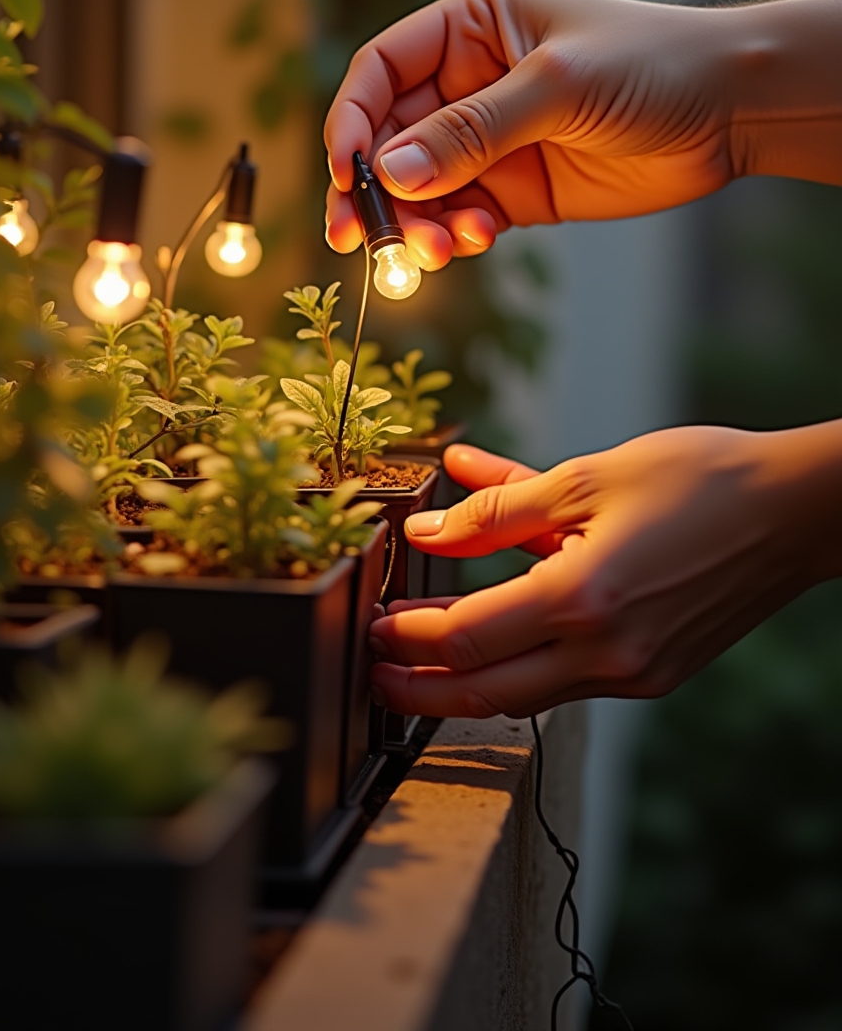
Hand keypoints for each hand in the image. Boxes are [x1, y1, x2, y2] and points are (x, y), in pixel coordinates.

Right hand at [325, 0, 744, 267]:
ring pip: (420, 187)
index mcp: (472, 26)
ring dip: (414, 223)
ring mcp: (491, 138)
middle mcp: (470, 80)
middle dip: (376, 188)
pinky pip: (460, 216)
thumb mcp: (557, 86)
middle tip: (360, 238)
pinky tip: (474, 240)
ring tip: (431, 252)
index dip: (353, 119)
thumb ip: (472, 131)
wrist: (732, 110)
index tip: (345, 173)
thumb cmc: (652, 64)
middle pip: (391, 136)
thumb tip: (391, 173)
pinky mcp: (516, 189)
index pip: (383, 69)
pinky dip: (453, 236)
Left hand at [368, 430, 841, 716]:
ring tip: (421, 652)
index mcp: (584, 600)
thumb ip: (497, 509)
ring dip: (469, 676)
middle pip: (487, 690)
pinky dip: (524, 658)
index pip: (468, 640)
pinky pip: (568, 676)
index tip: (374, 624)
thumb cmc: (698, 479)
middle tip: (373, 669)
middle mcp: (608, 653)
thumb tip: (426, 530)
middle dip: (421, 686)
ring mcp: (635, 671)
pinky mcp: (654, 671)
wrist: (795, 511)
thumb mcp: (586, 478)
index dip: (410, 636)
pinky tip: (498, 623)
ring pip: (526, 692)